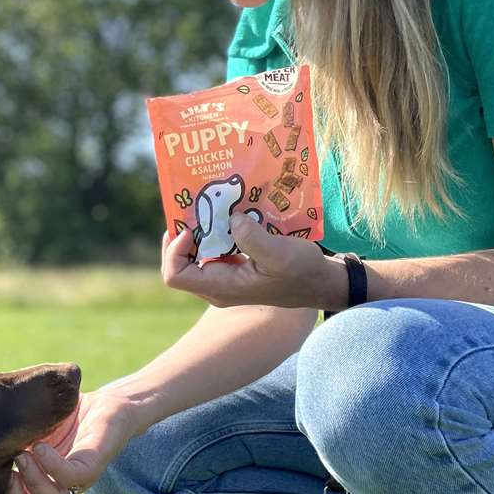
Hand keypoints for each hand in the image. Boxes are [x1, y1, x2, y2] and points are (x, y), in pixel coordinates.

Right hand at [2, 386, 138, 493]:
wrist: (104, 403)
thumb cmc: (60, 416)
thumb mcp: (25, 427)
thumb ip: (4, 436)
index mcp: (33, 486)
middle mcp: (53, 490)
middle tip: (4, 476)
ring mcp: (74, 483)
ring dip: (32, 482)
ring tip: (22, 455)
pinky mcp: (92, 466)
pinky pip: (72, 477)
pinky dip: (52, 466)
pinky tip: (40, 448)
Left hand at [161, 214, 340, 308]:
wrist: (319, 283)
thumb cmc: (302, 272)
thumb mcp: (281, 254)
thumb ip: (253, 238)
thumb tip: (232, 219)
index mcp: (222, 287)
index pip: (176, 275)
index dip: (174, 250)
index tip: (191, 228)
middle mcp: (216, 286)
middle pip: (179, 264)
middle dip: (182, 235)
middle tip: (194, 208)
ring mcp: (224, 278)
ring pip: (194, 256)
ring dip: (198, 231)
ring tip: (209, 206)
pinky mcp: (234, 269)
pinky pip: (211, 251)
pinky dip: (213, 233)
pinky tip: (227, 213)